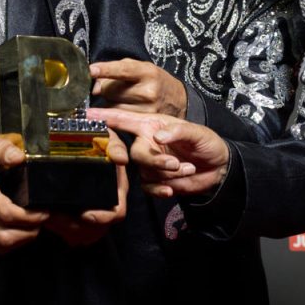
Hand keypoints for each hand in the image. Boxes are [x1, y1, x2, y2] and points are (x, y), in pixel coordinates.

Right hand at [0, 132, 47, 252]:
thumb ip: (1, 148)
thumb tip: (18, 157)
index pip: (6, 215)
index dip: (29, 218)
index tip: (44, 211)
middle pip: (5, 237)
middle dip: (29, 232)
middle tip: (42, 220)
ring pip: (0, 245)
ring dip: (22, 239)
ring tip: (34, 225)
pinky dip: (11, 242)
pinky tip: (20, 229)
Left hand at [42, 129, 129, 245]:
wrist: (77, 139)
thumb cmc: (94, 138)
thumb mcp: (106, 136)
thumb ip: (114, 145)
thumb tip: (120, 159)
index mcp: (116, 189)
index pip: (116, 213)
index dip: (102, 218)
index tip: (85, 214)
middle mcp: (106, 205)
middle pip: (95, 229)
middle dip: (73, 226)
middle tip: (52, 216)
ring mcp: (92, 212)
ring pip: (79, 233)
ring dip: (62, 228)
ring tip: (45, 215)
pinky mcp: (77, 217)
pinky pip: (68, 232)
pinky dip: (56, 227)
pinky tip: (45, 215)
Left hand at [90, 59, 188, 117]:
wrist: (178, 99)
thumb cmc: (154, 80)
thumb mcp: (139, 68)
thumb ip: (115, 71)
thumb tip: (95, 89)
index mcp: (147, 72)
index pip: (123, 69)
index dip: (105, 69)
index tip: (91, 70)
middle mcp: (148, 91)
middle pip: (110, 91)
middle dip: (107, 89)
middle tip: (119, 87)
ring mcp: (147, 110)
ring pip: (111, 106)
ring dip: (111, 102)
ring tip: (127, 98)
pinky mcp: (144, 124)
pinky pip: (118, 118)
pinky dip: (117, 113)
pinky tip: (128, 108)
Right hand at [90, 107, 229, 198]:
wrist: (218, 168)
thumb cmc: (207, 143)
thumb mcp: (198, 133)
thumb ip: (179, 131)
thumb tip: (158, 136)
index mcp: (151, 125)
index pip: (124, 120)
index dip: (105, 116)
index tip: (86, 114)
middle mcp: (146, 143)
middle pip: (133, 153)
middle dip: (153, 160)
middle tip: (173, 163)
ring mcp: (149, 163)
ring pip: (143, 171)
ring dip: (165, 174)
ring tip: (187, 169)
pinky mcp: (154, 181)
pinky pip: (148, 188)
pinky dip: (160, 190)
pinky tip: (173, 189)